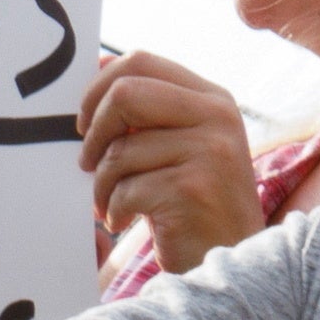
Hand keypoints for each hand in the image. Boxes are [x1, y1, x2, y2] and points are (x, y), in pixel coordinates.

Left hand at [79, 49, 264, 273]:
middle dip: (93, 132)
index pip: (141, 61)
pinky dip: (113, 210)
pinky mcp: (193, 188)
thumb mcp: (184, 143)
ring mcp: (209, 150)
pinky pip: (125, 189)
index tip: (84, 122)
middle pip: (125, 93)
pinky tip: (128, 220)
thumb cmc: (193, 201)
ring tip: (114, 203)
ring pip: (119, 151)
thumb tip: (98, 68)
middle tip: (88, 162)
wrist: (234, 258)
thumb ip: (152, 110)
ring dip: (101, 185)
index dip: (98, 87)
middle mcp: (217, 115)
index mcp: (212, 98)